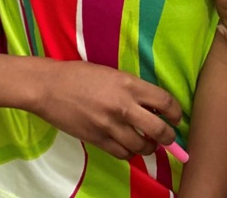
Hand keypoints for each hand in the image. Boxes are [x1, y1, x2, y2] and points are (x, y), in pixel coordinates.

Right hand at [33, 61, 182, 159]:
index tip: (176, 117)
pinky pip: (122, 153)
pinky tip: (127, 146)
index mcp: (129, 84)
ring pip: (141, 146)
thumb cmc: (80, 75)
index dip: (176, 113)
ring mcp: (109, 125)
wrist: (49, 87)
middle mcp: (123, 106)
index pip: (165, 102)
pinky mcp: (97, 139)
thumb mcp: (112, 74)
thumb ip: (132, 89)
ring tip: (147, 143)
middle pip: (159, 129)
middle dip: (168, 137)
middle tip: (168, 137)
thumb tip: (153, 105)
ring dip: (148, 147)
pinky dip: (128, 152)